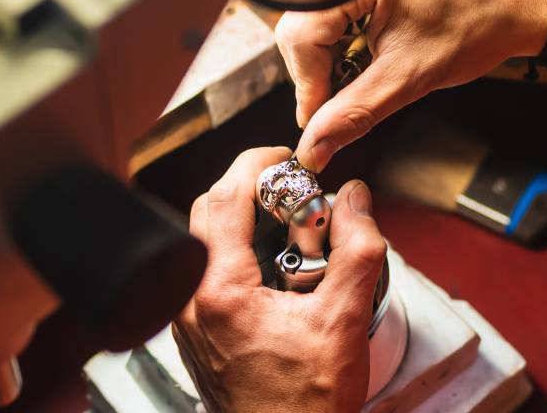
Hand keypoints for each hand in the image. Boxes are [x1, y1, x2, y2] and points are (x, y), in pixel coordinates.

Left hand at [173, 146, 388, 411]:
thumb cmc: (305, 405)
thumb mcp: (344, 321)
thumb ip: (358, 250)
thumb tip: (357, 199)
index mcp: (220, 291)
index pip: (225, 196)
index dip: (258, 163)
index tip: (287, 157)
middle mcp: (191, 302)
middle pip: (206, 211)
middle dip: (248, 187)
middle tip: (290, 185)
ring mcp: (188, 320)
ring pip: (202, 241)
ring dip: (241, 219)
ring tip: (287, 225)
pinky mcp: (197, 335)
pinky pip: (205, 272)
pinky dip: (236, 253)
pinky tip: (276, 269)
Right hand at [278, 0, 546, 169]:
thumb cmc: (478, 25)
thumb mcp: (408, 78)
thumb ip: (353, 113)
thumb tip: (313, 147)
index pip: (299, 34)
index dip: (306, 84)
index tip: (318, 121)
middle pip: (304, 24)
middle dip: (320, 69)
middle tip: (338, 105)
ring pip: (323, 17)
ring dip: (336, 54)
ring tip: (369, 74)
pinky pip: (344, 5)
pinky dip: (352, 36)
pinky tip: (378, 51)